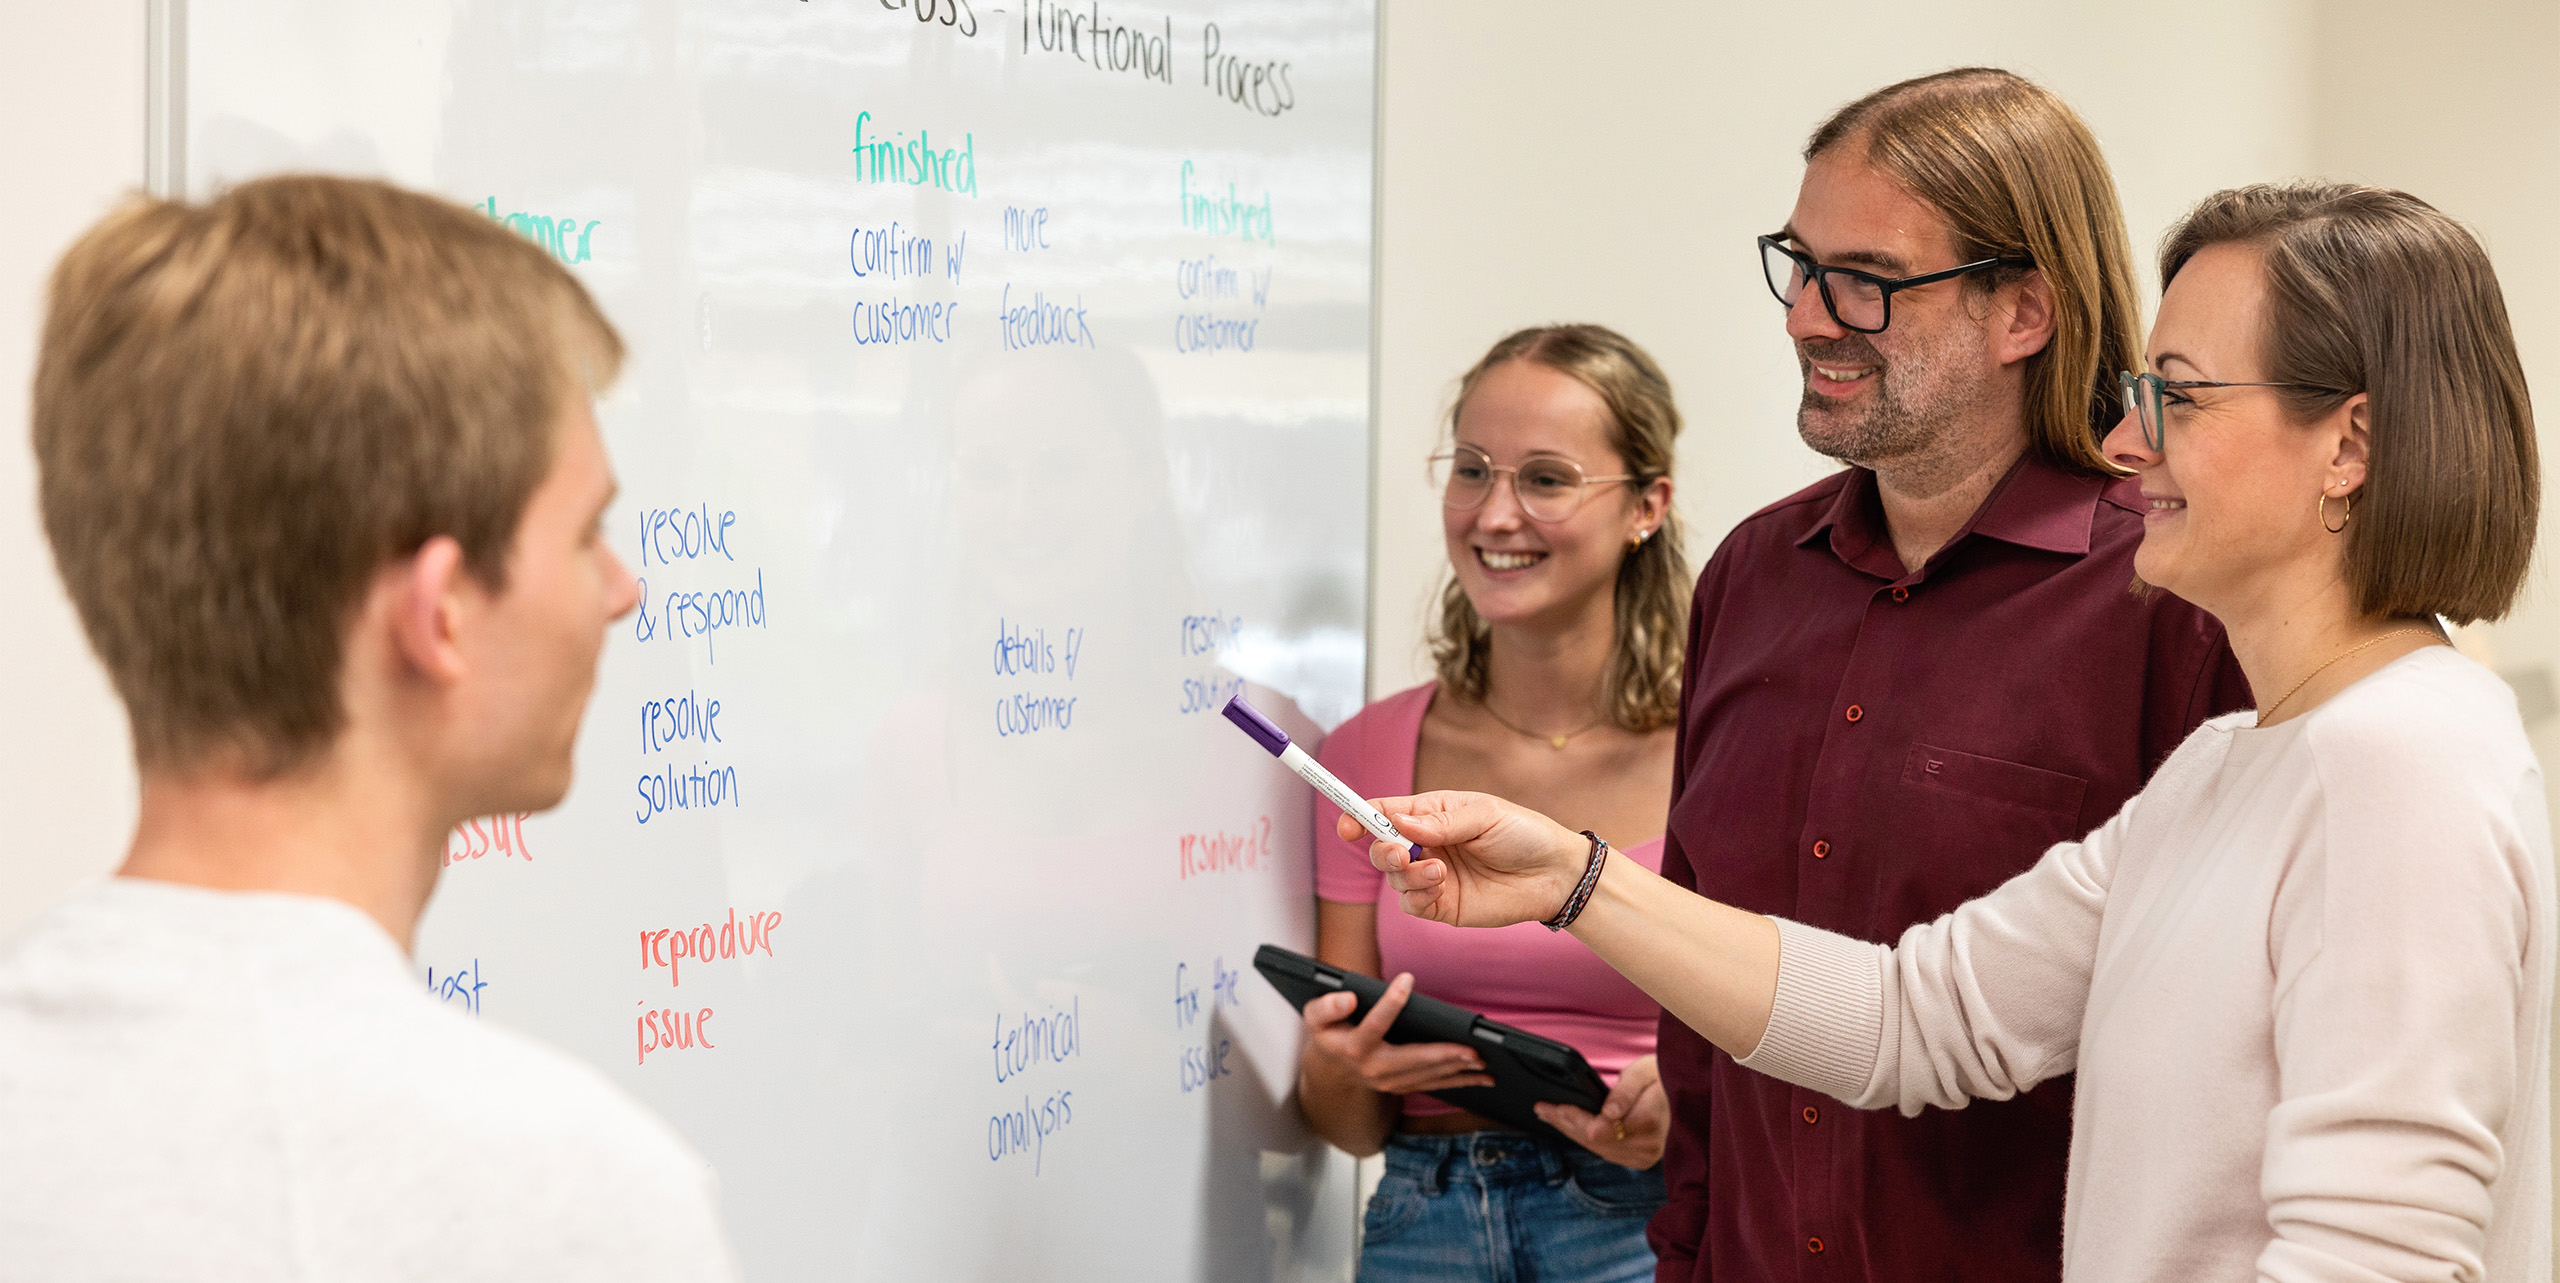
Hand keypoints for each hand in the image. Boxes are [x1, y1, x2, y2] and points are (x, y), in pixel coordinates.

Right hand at [1300, 972, 1494, 1095]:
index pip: (1374, 1024)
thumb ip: (1327, 1006)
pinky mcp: (1403, 1086)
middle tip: (1471, 1049)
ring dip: (1458, 1070)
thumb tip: (1349, 998)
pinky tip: (1482, 1077)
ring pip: (1428, 1076)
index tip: (1406, 978)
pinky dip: (1459, 1081)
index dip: (1390, 1001)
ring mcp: (1390, 1082)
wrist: (1331, 1071)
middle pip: (1412, 1059)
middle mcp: (1373, 1068)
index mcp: (1353, 1047)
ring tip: (1483, 1063)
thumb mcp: (1316, 1016)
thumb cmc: (1329, 1033)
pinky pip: (1434, 1085)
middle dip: (1442, 1055)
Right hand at [1338, 792, 1589, 928]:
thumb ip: (1440, 823)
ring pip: (1394, 880)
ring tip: (1439, 871)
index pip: (1385, 813)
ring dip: (1408, 875)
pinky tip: (1440, 886)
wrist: (1556, 875)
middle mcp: (1427, 846)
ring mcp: (1434, 877)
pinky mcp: (1444, 906)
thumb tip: (1399, 824)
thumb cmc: (1524, 834)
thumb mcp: (1484, 815)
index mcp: (1432, 815)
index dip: (1360, 817)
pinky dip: (1417, 896)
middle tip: (1399, 853)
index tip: (1346, 826)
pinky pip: (1412, 905)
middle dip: (1382, 851)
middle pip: (1382, 848)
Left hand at [1536, 1054, 1667, 1168]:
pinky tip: (1568, 1127)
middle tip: (1542, 1108)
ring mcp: (1644, 1157)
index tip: (1555, 1108)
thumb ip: (1624, 1094)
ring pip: (1596, 1148)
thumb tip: (1606, 1114)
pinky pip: (1604, 1151)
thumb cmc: (1662, 1078)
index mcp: (1649, 1123)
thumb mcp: (1643, 1074)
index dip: (1576, 1119)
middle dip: (1566, 1123)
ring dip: (1570, 1132)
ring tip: (1548, 1115)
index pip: (1602, 1128)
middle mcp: (1648, 1147)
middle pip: (1595, 1140)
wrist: (1686, 1095)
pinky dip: (1583, 1138)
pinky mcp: (1639, 1160)